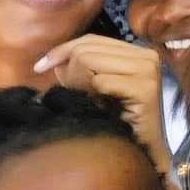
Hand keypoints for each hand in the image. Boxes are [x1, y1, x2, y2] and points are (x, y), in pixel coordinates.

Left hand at [34, 35, 167, 169]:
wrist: (144, 150)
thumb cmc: (118, 120)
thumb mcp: (95, 87)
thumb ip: (80, 67)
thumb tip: (55, 60)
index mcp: (138, 52)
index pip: (92, 39)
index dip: (62, 50)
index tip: (40, 68)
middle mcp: (147, 56)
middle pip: (87, 49)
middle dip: (70, 72)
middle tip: (74, 95)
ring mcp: (149, 71)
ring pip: (90, 61)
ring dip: (79, 84)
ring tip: (89, 102)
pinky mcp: (145, 89)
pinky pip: (100, 82)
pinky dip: (92, 95)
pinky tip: (98, 108)